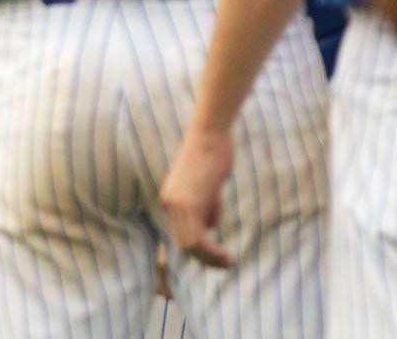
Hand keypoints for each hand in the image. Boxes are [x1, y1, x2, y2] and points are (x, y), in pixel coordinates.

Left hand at [158, 127, 236, 267]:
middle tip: (226, 264)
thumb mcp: (209, 185)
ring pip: (189, 245)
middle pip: (182, 243)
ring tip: (228, 262)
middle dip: (205, 259)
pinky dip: (211, 253)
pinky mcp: (189, 204)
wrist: (210, 133)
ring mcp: (177, 204)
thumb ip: (207, 205)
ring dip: (210, 259)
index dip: (199, 250)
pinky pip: (196, 239)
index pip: (180, 234)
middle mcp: (168, 203)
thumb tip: (210, 227)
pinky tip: (226, 256)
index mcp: (170, 198)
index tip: (218, 256)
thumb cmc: (213, 153)